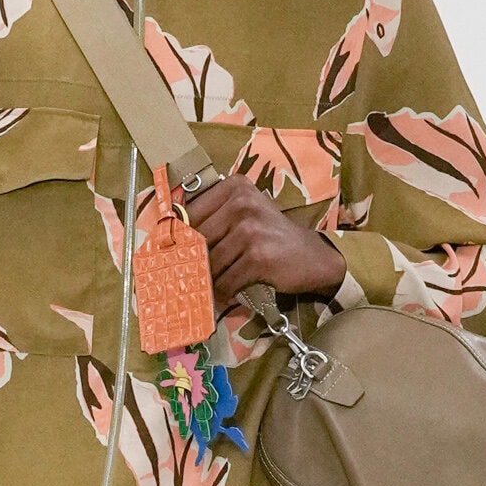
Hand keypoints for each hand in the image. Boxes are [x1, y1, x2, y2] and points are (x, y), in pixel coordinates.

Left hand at [185, 176, 345, 302]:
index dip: (180, 238)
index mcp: (235, 188)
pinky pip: (226, 281)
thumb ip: (215, 219)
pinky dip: (223, 293)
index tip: (172, 255)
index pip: (191, 213)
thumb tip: (175, 242)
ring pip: (211, 263)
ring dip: (209, 281)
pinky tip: (225, 297)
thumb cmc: (273, 237)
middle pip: (198, 240)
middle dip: (193, 263)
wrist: (313, 257)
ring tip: (211, 289)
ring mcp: (250, 230)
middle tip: (189, 279)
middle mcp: (242, 203)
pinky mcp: (257, 257)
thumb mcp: (246, 215)